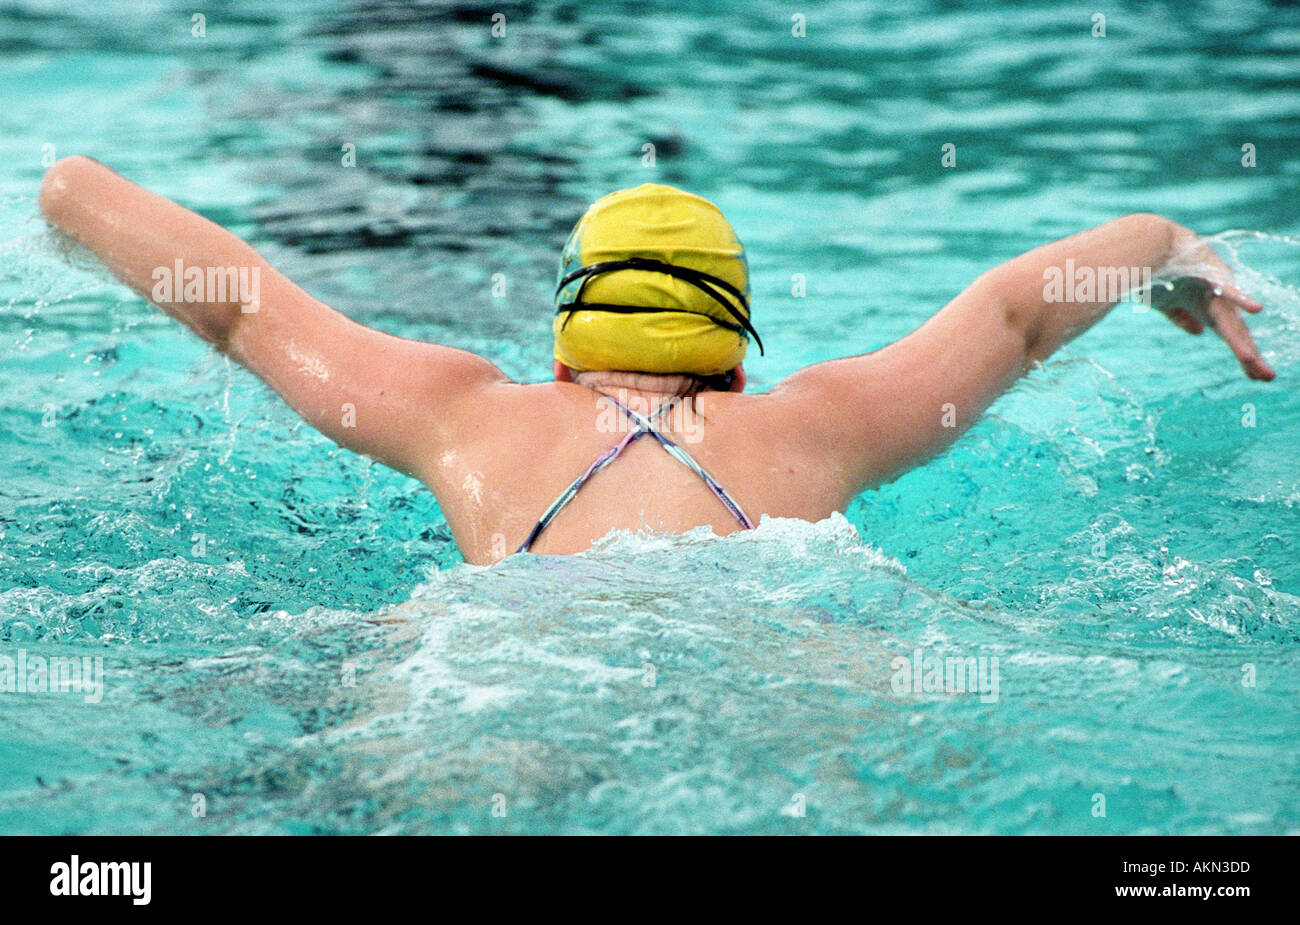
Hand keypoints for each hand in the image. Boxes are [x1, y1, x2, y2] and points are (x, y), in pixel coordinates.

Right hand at [1148, 225, 1275, 380]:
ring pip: (1231, 320)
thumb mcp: (1166, 304)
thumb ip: (1182, 317)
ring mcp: (1215, 288)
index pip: (1232, 335)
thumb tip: (1198, 332)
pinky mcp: (1208, 274)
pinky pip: (1225, 289)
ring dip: (1241, 342)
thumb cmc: (1154, 275)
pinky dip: (1239, 298)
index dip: (1244, 354)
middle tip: (1266, 378)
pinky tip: (1255, 308)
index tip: (1255, 377)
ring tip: (1253, 362)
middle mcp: (1217, 300)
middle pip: (1237, 333)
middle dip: (1250, 357)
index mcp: (1208, 308)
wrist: (1144, 247)